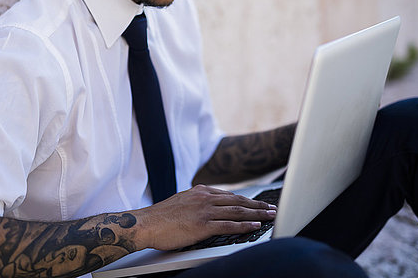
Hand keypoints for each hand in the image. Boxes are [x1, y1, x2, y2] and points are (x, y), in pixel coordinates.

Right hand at [134, 185, 276, 250]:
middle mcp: (205, 198)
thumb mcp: (181, 202)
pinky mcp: (203, 225)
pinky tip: (255, 226)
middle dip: (257, 205)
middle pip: (238, 201)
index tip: (256, 203)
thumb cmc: (161, 217)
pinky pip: (229, 225)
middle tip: (271, 208)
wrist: (146, 223)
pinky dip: (244, 225)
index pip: (229, 195)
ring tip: (269, 216)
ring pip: (237, 211)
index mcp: (200, 191)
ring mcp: (205, 211)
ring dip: (256, 214)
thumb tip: (207, 208)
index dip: (246, 200)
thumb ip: (196, 202)